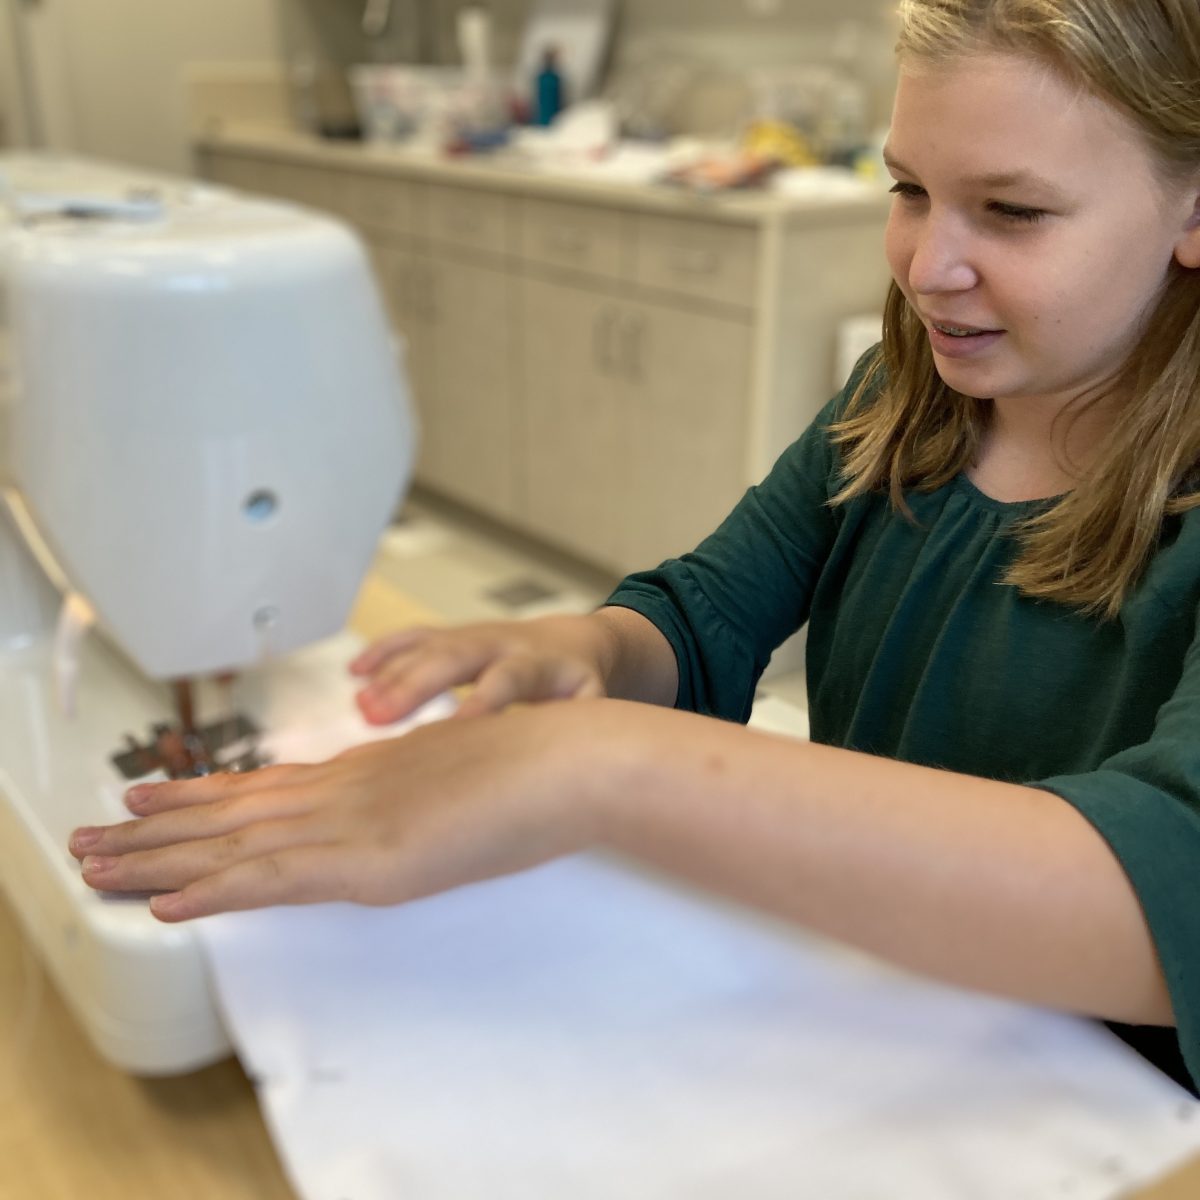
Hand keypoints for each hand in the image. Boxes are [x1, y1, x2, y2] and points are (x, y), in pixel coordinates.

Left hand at [69, 703, 609, 921]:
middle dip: (158, 826)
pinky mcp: (372, 858)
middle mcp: (348, 787)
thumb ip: (419, 797)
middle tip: (91, 836)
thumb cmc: (537, 766)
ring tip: (97, 865)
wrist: (573, 755)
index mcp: (370, 772)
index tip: (152, 798)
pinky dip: (215, 893)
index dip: (203, 795)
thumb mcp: (466, 780)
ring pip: (235, 842)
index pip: (267, 786)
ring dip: (160, 858)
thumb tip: (401, 817)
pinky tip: (168, 903)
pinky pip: (275, 879)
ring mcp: (355, 820)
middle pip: (234, 808)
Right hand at [349, 615, 612, 724]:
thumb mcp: (591, 704)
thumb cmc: (578, 686)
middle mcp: (500, 644)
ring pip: (428, 647)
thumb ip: (578, 724)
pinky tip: (355, 671)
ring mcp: (472, 636)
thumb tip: (563, 759)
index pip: (507, 680)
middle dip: (414, 686)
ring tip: (359, 705)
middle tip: (376, 717)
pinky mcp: (453, 634)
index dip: (481, 702)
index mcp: (538, 665)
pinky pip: (414, 636)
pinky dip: (384, 650)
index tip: (452, 730)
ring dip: (391, 673)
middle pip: (454, 659)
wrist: (576, 642)